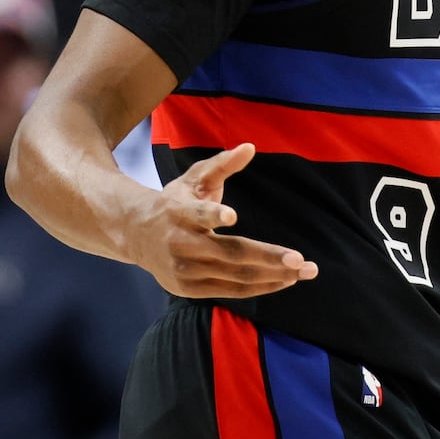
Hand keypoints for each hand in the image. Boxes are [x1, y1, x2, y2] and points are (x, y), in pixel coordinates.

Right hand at [130, 142, 318, 298]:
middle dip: (269, 257)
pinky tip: (284, 280)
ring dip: (273, 276)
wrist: (135, 234)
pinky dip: (260, 286)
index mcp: (178, 212)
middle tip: (301, 259)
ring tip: (304, 271)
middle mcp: (180, 244)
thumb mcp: (193, 178)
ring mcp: (184, 271)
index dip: (213, 215)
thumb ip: (221, 163)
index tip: (232, 216)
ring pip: (235, 276)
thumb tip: (249, 147)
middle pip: (229, 253)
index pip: (197, 215)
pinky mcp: (189, 289)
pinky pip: (232, 290)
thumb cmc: (173, 202)